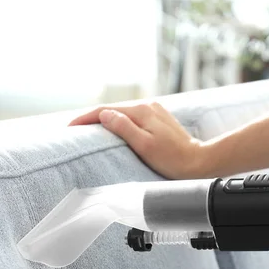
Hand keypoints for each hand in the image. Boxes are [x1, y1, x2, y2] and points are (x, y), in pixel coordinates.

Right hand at [69, 103, 205, 178]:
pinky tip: (112, 132)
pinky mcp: (159, 121)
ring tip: (88, 131)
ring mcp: (154, 113)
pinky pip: (132, 120)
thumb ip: (124, 128)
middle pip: (113, 110)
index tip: (69, 127)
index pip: (105, 110)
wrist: (199, 162)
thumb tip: (104, 115)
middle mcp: (148, 107)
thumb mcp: (144, 145)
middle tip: (73, 130)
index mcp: (142, 111)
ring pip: (122, 114)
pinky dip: (118, 124)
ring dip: (105, 121)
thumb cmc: (173, 159)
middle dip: (92, 119)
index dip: (85, 118)